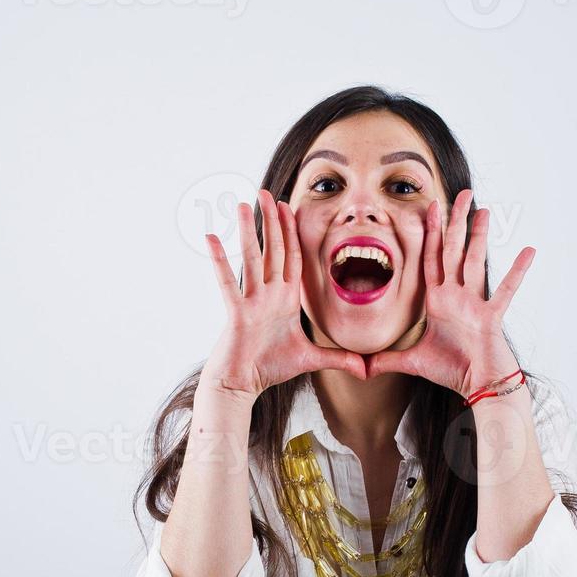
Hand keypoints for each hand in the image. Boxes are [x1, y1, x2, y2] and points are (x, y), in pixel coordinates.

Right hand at [201, 189, 367, 399]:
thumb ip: (338, 359)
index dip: (292, 232)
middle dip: (273, 221)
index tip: (289, 207)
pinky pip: (228, 283)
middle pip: (273, 250)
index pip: (292, 258)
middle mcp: (269, 294)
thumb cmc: (269, 368)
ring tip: (245, 204)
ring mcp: (252, 301)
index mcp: (285, 299)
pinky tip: (211, 238)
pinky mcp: (237, 313)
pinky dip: (220, 261)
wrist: (242, 384)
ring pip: (253, 259)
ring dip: (250, 232)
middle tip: (267, 192)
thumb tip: (365, 369)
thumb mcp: (310, 360)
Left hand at [365, 188, 535, 400]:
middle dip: (455, 222)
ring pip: (475, 262)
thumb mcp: (412, 363)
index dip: (430, 234)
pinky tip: (528, 250)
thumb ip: (386, 361)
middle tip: (460, 194)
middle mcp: (456, 297)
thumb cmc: (453, 371)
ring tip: (483, 210)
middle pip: (454, 251)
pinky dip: (517, 272)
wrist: (480, 387)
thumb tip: (360, 368)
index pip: (432, 260)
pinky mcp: (491, 317)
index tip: (429, 208)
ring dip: (479, 236)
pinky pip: (505, 290)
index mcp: (438, 301)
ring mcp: (475, 304)